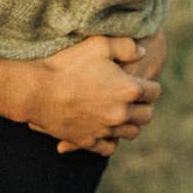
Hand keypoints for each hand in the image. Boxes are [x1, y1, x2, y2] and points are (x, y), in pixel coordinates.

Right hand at [26, 35, 159, 156]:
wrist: (37, 91)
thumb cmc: (67, 64)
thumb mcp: (98, 45)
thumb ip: (126, 46)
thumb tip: (143, 52)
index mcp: (128, 89)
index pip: (155, 92)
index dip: (150, 86)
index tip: (144, 83)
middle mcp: (121, 113)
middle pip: (147, 116)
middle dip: (144, 106)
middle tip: (135, 99)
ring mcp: (105, 130)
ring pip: (131, 133)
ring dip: (130, 123)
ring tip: (122, 114)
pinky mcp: (89, 141)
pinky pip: (109, 147)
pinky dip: (110, 140)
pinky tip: (105, 130)